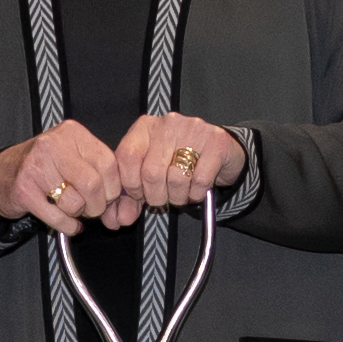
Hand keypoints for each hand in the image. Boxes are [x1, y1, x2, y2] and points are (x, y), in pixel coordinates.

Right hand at [0, 120, 121, 231]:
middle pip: (93, 185)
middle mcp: (53, 145)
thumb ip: (98, 170)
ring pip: (75, 202)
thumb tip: (123, 200)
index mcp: (71, 133)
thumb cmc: (44, 167)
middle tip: (91, 208)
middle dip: (97, 205)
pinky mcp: (24, 191)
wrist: (1, 174)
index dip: (113, 187)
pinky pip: (58, 217)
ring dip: (78, 214)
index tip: (108, 196)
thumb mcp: (72, 156)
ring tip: (70, 208)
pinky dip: (68, 226)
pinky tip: (67, 223)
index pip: (108, 163)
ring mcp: (35, 167)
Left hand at [117, 112, 244, 213]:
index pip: (127, 157)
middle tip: (163, 199)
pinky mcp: (216, 142)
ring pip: (175, 178)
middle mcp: (168, 124)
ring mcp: (194, 130)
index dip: (131, 185)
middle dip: (156, 196)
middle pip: (151, 172)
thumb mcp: (151, 173)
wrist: (221, 151)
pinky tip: (196, 189)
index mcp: (146, 127)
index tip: (139, 194)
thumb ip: (133, 194)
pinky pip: (199, 181)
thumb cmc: (181, 161)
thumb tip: (121, 218)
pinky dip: (196, 194)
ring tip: (181, 194)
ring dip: (177, 197)